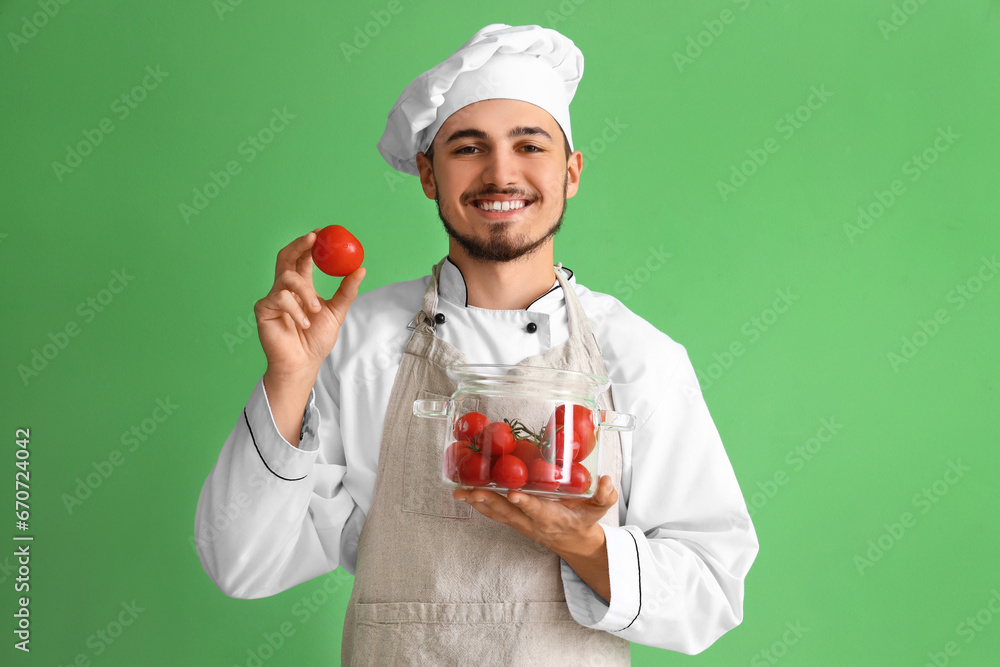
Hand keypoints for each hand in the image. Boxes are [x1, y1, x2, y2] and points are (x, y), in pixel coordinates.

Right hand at [255, 230, 364, 381]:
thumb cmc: (316, 340)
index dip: (310, 244)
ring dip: (305, 291)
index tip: (322, 233)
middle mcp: (285, 288)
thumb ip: (346, 291)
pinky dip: (296, 309)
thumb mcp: (336, 312)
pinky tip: (303, 323)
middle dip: (299, 245)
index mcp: (301, 286)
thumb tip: (361, 268)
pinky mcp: (263, 309)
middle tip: (313, 239)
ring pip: (287, 278)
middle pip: (286, 257)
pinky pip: (280, 298)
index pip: (303, 258)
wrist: (304, 363)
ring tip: (315, 309)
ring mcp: (272, 298)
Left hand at [453, 476, 618, 601]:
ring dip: (478, 503)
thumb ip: (605, 496)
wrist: (574, 543)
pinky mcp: (514, 521)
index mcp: (552, 517)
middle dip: (490, 501)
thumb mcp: (599, 510)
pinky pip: (494, 513)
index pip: (538, 510)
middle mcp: (532, 522)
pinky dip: (479, 504)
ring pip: (496, 513)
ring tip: (460, 492)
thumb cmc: (584, 521)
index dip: (526, 504)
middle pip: (509, 512)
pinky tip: (465, 494)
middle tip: (472, 491)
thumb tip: (607, 481)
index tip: (514, 495)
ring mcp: (521, 523)